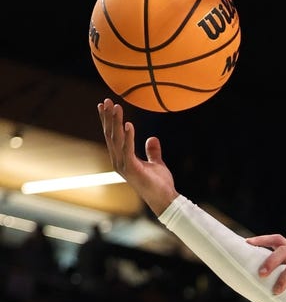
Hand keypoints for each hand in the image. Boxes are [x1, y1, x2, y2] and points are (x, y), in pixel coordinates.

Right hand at [97, 99, 178, 215]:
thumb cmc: (160, 184)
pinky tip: (128, 124)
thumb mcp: (157, 164)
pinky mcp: (131, 169)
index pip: (112, 136)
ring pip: (116, 139)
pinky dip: (128, 136)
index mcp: (122, 159)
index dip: (108, 121)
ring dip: (115, 122)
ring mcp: (123, 165)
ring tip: (116, 107)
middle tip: (106, 101)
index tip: (104, 106)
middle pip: (110, 135)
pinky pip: (127, 149)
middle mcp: (119, 161)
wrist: (165, 200)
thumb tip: (152, 139)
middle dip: (108, 117)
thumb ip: (152, 152)